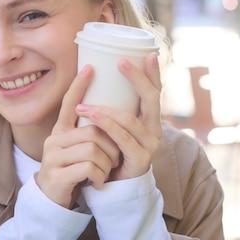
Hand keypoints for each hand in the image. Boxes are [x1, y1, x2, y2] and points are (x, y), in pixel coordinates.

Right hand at [37, 65, 120, 208]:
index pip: (69, 103)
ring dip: (107, 163)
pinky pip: (89, 167)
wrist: (52, 203)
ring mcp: (53, 158)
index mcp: (60, 132)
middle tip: (114, 159)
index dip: (79, 86)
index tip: (90, 67)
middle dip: (111, 146)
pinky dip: (100, 175)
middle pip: (92, 130)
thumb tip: (109, 115)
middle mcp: (54, 141)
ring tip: (105, 173)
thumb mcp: (78, 150)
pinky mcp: (57, 176)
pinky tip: (98, 183)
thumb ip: (88, 133)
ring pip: (93, 149)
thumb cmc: (71, 173)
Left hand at [75, 52, 162, 181]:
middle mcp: (154, 129)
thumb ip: (109, 107)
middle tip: (121, 61)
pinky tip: (93, 116)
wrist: (113, 186)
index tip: (148, 52)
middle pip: (151, 99)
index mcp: (149, 119)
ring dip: (106, 108)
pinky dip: (106, 126)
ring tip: (84, 103)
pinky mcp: (140, 159)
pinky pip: (122, 138)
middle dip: (137, 78)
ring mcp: (149, 145)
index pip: (155, 91)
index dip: (154, 73)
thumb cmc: (109, 150)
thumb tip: (92, 75)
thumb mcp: (110, 126)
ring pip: (130, 119)